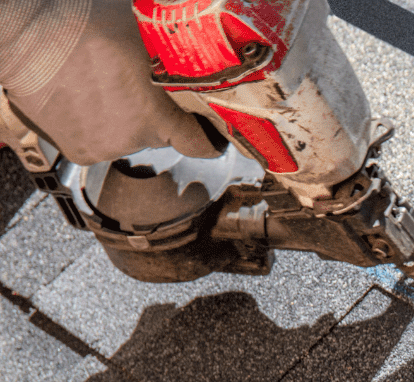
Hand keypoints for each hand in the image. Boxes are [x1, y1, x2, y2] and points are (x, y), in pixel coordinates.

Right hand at [0, 0, 214, 164]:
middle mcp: (132, 139)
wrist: (23, 31)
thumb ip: (171, 51)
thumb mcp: (141, 30)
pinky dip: (93, 122)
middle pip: (158, 135)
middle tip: (137, 85)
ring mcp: (101, 147)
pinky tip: (82, 95)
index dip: (208, 138)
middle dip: (153, 114)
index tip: (211, 134)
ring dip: (120, 117)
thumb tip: (198, 43)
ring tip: (101, 85)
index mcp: (156, 115)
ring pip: (125, 136)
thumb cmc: (83, 22)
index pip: (199, 144)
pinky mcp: (75, 150)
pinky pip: (96, 139)